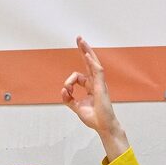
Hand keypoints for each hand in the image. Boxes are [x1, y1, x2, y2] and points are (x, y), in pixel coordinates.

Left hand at [61, 37, 128, 159]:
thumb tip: (63, 90)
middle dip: (83, 50)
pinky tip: (87, 55)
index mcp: (91, 87)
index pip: (78, 76)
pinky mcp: (101, 87)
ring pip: (93, 63)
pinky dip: (92, 63)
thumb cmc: (94, 118)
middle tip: (79, 38)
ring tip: (81, 41)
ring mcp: (99, 83)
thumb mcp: (76, 107)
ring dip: (87, 51)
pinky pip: (97, 71)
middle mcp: (96, 82)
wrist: (103, 126)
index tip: (66, 90)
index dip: (69, 81)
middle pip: (89, 62)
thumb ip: (69, 99)